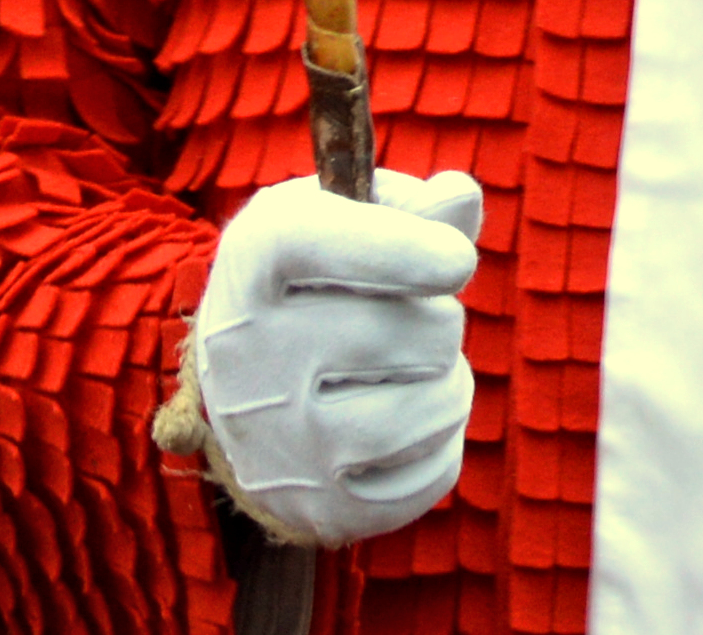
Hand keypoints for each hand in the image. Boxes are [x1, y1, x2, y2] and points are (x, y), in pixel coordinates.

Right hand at [187, 169, 482, 547]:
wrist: (241, 396)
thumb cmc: (310, 284)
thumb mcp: (335, 219)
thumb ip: (407, 203)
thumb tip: (461, 195)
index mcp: (254, 260)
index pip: (320, 242)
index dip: (405, 248)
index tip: (458, 260)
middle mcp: (252, 354)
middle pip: (419, 330)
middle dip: (440, 319)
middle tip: (404, 322)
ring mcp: (282, 441)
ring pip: (439, 404)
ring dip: (450, 381)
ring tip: (409, 372)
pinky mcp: (320, 508)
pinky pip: (439, 472)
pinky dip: (443, 444)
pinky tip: (402, 425)